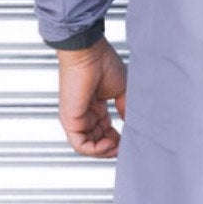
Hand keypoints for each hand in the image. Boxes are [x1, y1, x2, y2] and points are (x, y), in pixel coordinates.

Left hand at [56, 38, 126, 157]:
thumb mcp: (121, 91)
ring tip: (117, 146)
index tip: (129, 140)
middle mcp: (85, 114)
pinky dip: (95, 150)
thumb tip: (132, 127)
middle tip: (125, 146)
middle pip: (97, 142)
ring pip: (88, 147)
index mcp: (95, 107)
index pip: (104, 132)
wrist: (89, 52)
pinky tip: (109, 143)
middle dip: (113, 148)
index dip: (117, 140)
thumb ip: (125, 110)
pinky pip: (80, 145)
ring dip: (105, 151)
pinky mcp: (70, 120)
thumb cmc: (103, 63)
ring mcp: (76, 118)